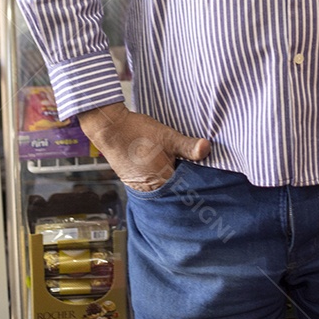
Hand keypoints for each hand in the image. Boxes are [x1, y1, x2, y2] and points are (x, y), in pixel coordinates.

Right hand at [78, 102, 210, 190]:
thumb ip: (189, 146)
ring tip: (177, 166)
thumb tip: (207, 149)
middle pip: (173, 189)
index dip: (195, 182)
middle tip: (192, 170)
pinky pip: (150, 183)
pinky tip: (161, 165)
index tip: (204, 176)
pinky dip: (158, 177)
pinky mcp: (132, 180)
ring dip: (169, 179)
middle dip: (183, 181)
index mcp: (161, 181)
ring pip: (161, 186)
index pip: (185, 189)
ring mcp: (139, 186)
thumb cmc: (138, 132)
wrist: (110, 128)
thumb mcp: (168, 136)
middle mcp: (150, 189)